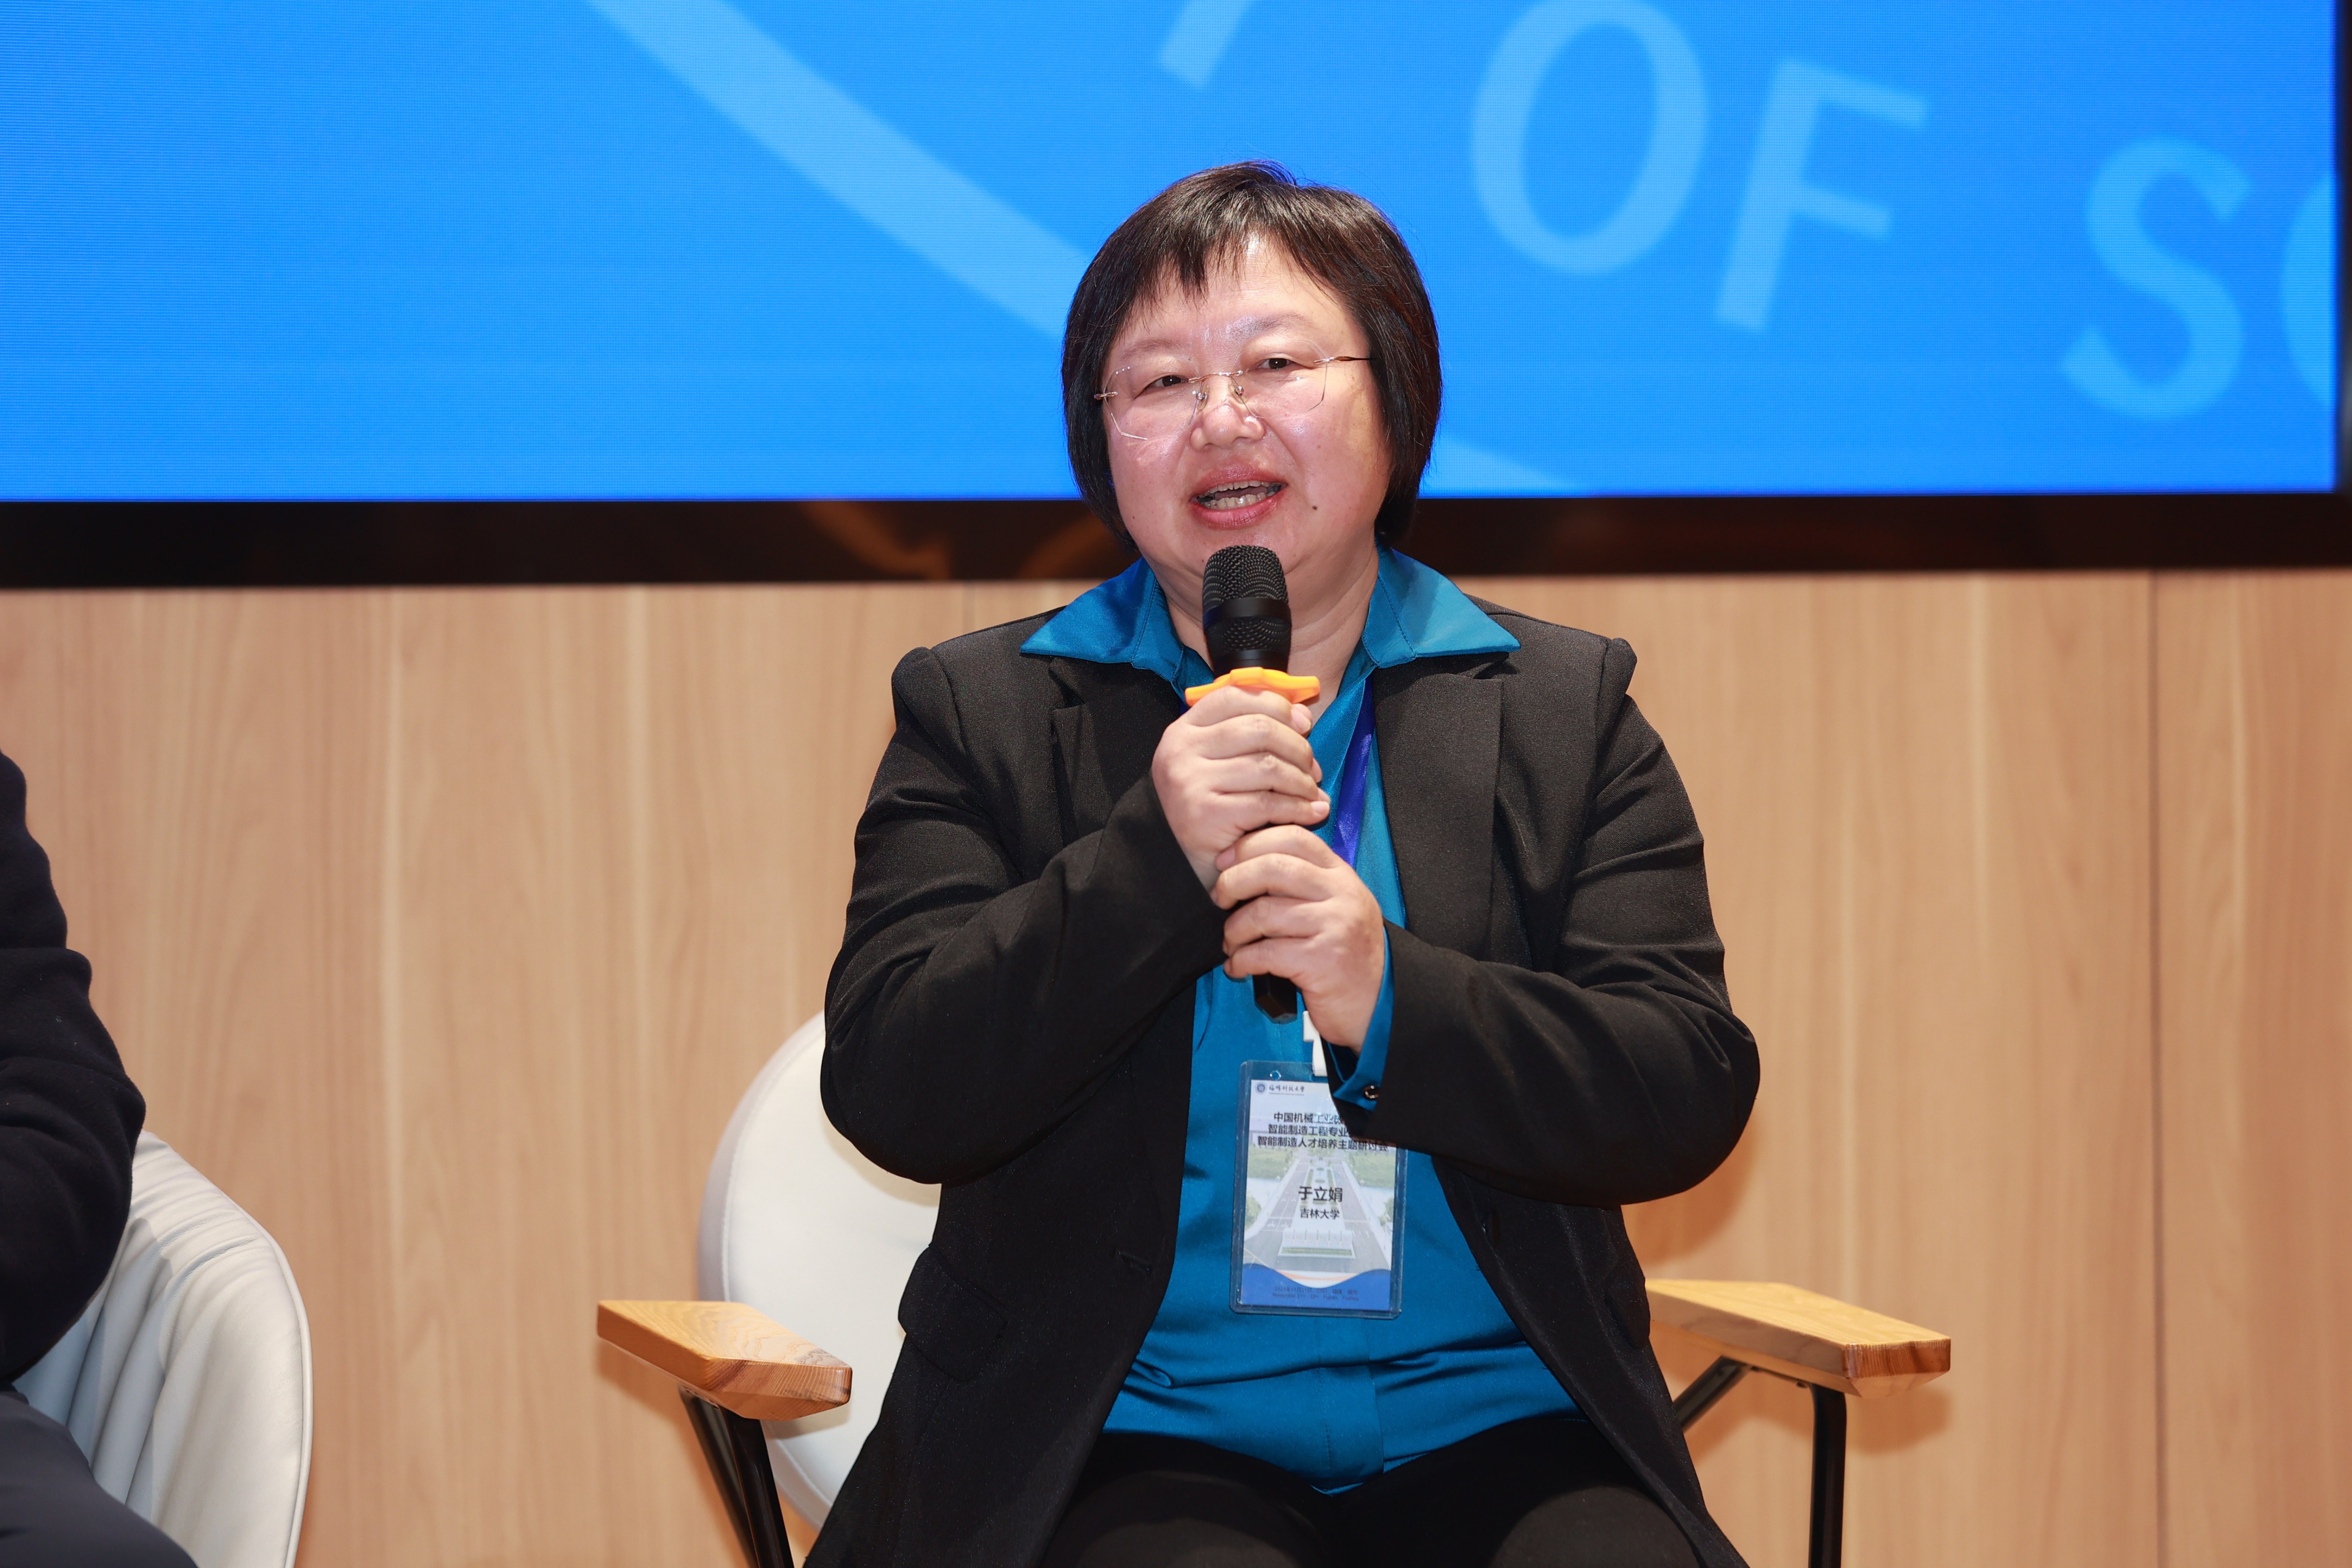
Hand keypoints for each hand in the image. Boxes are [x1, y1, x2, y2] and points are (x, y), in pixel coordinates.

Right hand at [1152, 685, 1327, 888]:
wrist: (1175, 861)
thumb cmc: (1208, 807)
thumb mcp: (1217, 762)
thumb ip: (1250, 733)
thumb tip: (1302, 715)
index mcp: (1184, 729)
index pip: (1235, 695)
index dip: (1277, 705)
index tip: (1303, 725)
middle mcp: (1182, 750)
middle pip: (1259, 728)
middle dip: (1298, 747)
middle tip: (1313, 769)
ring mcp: (1191, 781)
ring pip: (1268, 765)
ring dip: (1302, 781)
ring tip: (1313, 793)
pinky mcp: (1206, 815)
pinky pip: (1267, 802)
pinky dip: (1299, 808)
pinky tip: (1312, 813)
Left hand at [1213, 825, 1385, 1045]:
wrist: (1378, 1000)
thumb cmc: (1346, 954)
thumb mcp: (1335, 907)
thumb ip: (1305, 883)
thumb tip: (1249, 866)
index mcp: (1340, 875)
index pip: (1292, 838)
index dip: (1251, 844)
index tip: (1225, 860)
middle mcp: (1340, 894)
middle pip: (1272, 868)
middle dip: (1233, 882)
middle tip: (1220, 900)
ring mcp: (1334, 925)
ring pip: (1263, 912)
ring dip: (1234, 930)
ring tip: (1231, 943)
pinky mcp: (1323, 960)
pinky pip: (1265, 952)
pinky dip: (1241, 961)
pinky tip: (1238, 967)